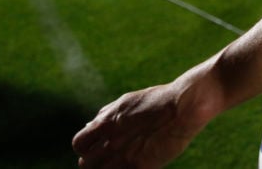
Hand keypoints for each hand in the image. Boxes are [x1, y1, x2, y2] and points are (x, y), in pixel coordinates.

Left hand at [73, 79, 209, 167]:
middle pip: (87, 163)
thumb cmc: (158, 100)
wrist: (183, 106)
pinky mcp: (139, 167)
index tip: (96, 148)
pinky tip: (137, 166)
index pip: (79, 144)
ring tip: (124, 163)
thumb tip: (90, 125)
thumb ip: (106, 115)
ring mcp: (123, 155)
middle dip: (96, 162)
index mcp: (105, 122)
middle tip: (111, 159)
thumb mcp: (127, 101)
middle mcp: (110, 140)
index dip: (86, 149)